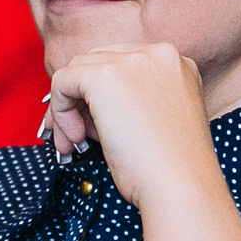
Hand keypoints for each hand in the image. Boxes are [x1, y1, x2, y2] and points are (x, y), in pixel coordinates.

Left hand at [44, 44, 218, 214]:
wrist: (181, 185)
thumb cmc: (169, 169)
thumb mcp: (153, 124)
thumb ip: (126, 105)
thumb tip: (87, 109)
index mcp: (175, 65)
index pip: (121, 65)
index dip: (101, 97)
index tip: (92, 127)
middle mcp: (157, 55)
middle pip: (98, 63)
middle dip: (81, 100)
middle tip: (76, 136)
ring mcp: (133, 61)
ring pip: (77, 70)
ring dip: (69, 108)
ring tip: (76, 143)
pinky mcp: (105, 76)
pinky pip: (63, 81)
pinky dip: (59, 111)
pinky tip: (74, 139)